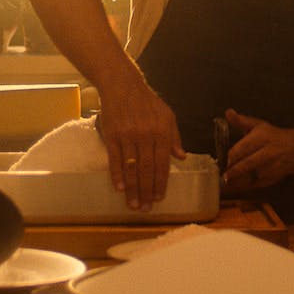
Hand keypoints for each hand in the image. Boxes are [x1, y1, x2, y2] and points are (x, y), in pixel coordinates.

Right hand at [96, 76, 184, 209]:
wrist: (122, 85)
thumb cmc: (147, 102)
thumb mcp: (168, 115)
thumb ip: (175, 137)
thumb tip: (182, 158)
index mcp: (161, 132)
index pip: (163, 163)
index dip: (161, 182)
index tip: (159, 198)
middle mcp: (145, 135)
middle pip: (146, 169)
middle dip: (147, 191)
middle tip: (146, 208)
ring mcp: (127, 136)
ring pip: (130, 168)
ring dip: (132, 189)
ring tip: (133, 204)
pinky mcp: (111, 135)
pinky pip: (115, 159)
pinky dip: (117, 175)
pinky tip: (119, 188)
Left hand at [220, 109, 293, 191]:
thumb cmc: (274, 135)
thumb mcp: (258, 125)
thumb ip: (241, 121)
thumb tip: (228, 112)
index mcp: (262, 137)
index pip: (243, 148)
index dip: (232, 156)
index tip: (224, 160)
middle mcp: (268, 151)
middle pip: (248, 163)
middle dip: (234, 171)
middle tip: (224, 175)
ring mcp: (273, 165)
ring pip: (253, 175)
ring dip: (240, 180)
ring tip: (229, 182)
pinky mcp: (275, 176)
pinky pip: (260, 183)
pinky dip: (249, 185)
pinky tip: (240, 184)